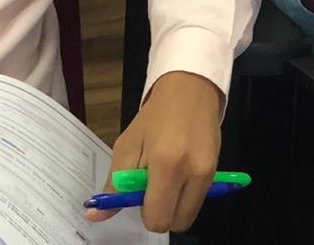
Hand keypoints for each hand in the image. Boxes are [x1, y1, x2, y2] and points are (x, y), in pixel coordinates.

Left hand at [86, 71, 221, 233]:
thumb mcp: (127, 146)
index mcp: (166, 165)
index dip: (145, 212)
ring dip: (174, 205)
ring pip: (188, 215)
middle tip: (152, 186)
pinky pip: (198, 201)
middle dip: (160, 211)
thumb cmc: (153, 117)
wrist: (189, 90)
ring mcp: (208, 174)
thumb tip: (95, 214)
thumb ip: (114, 184)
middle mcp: (192, 173)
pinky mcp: (217, 172)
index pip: (157, 218)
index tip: (139, 193)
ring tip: (166, 177)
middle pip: (175, 223)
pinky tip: (179, 171)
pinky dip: (185, 195)